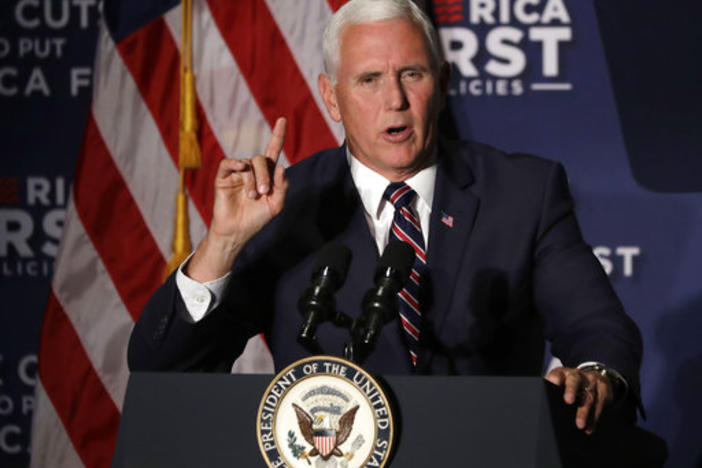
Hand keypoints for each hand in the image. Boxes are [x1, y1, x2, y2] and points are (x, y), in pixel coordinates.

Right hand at [187, 117, 288, 280]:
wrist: (237, 231)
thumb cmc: (257, 219)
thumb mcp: (276, 205)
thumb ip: (282, 187)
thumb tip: (281, 167)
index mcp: (267, 174)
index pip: (273, 151)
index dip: (278, 135)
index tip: (282, 120)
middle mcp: (252, 170)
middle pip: (261, 159)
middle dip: (264, 176)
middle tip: (262, 193)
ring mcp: (238, 172)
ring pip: (248, 164)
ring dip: (253, 180)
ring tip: (252, 196)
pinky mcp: (224, 176)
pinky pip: (229, 163)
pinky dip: (235, 163)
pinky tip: (240, 168)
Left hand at [545, 366, 613, 433]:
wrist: (598, 376)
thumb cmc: (573, 383)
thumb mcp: (563, 381)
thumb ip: (553, 388)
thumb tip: (539, 401)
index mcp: (564, 373)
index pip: (558, 373)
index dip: (555, 378)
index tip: (553, 383)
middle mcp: (578, 375)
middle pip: (575, 381)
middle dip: (571, 390)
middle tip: (568, 401)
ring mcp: (592, 382)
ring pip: (589, 397)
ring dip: (584, 412)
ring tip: (579, 425)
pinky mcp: (604, 391)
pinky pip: (600, 406)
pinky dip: (594, 419)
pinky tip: (589, 428)